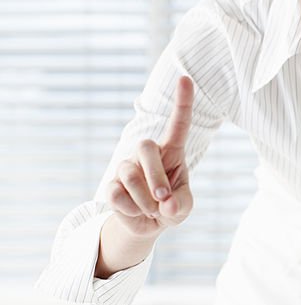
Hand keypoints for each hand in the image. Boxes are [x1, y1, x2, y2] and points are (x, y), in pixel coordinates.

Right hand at [105, 76, 194, 237]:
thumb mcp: (183, 208)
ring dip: (145, 200)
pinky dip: (130, 209)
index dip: (182, 102)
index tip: (185, 79)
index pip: (178, 124)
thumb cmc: (170, 207)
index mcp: (172, 152)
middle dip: (155, 176)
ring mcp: (126, 167)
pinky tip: (135, 211)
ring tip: (151, 209)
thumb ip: (180, 205)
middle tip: (163, 198)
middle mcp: (147, 154)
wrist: (149, 226)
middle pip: (145, 147)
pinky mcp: (112, 185)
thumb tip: (166, 205)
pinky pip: (117, 194)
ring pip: (130, 175)